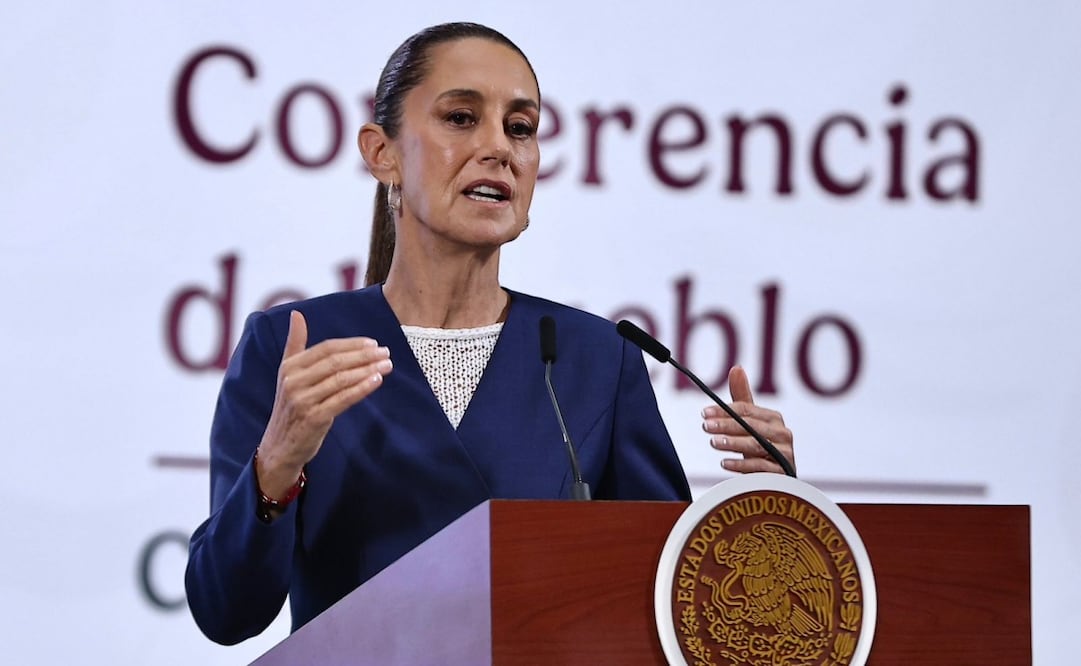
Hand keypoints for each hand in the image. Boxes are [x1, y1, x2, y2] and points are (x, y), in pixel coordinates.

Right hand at [256, 310, 392, 497]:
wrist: (280, 447)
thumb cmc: (290, 407)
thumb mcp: (288, 374)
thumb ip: (294, 344)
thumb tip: (296, 314)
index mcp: (290, 367)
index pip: (326, 348)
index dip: (351, 344)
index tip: (373, 343)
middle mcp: (294, 381)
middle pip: (335, 361)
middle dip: (364, 355)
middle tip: (385, 352)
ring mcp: (302, 400)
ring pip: (341, 379)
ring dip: (367, 370)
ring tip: (388, 364)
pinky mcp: (313, 418)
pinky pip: (342, 399)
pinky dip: (362, 388)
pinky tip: (377, 380)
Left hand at [702, 366, 794, 473]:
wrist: (774, 478)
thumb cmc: (760, 445)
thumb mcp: (750, 422)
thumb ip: (742, 398)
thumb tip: (736, 368)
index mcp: (773, 418)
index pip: (747, 410)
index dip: (724, 411)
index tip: (704, 414)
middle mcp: (782, 434)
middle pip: (751, 426)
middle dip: (726, 425)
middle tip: (706, 426)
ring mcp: (784, 453)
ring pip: (756, 445)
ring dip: (733, 443)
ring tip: (713, 442)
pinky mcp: (782, 472)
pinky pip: (761, 467)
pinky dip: (742, 466)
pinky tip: (724, 463)